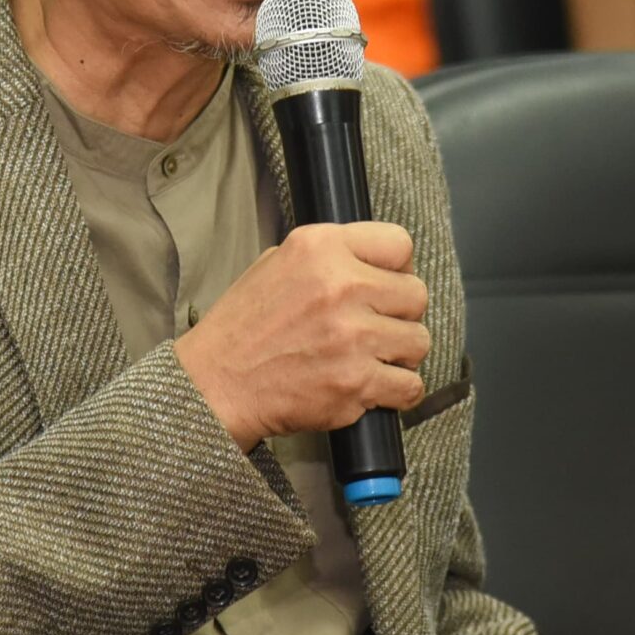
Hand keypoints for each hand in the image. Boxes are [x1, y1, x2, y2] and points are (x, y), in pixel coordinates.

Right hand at [174, 222, 429, 449]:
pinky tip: (373, 386)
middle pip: (416, 294)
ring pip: (419, 341)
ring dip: (401, 353)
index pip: (399, 243)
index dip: (396, 268)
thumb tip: (377, 266)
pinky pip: (409, 385)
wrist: (216, 384)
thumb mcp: (275, 264)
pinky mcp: (356, 383)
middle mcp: (341, 287)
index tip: (385, 285)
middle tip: (375, 326)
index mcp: (321, 249)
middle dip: (400, 313)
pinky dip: (397, 390)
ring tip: (372, 357)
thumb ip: (329, 257)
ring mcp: (352, 338)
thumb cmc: (243, 327)